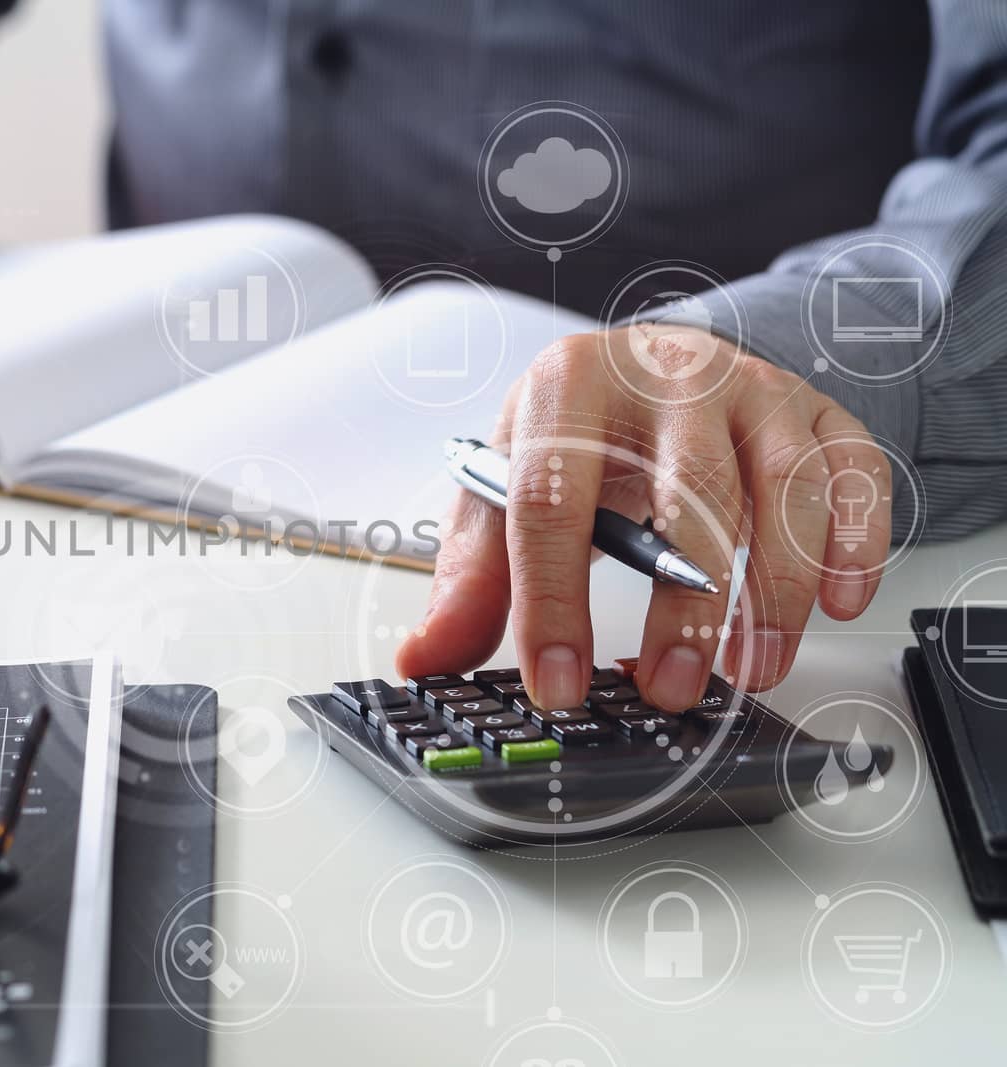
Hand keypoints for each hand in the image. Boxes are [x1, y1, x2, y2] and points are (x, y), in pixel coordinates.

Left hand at [396, 326, 892, 710]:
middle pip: (686, 492)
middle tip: (672, 689)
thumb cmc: (572, 434)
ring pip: (783, 487)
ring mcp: (751, 389)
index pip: (553, 497)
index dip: (552, 600)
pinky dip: (856, 543)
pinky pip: (853, 473)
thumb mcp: (503, 488)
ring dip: (776, 589)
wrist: (645, 364)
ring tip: (752, 670)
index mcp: (568, 385)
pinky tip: (839, 605)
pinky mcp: (816, 411)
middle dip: (685, 606)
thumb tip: (426, 658)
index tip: (555, 682)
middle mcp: (667, 374)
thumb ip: (471, 577)